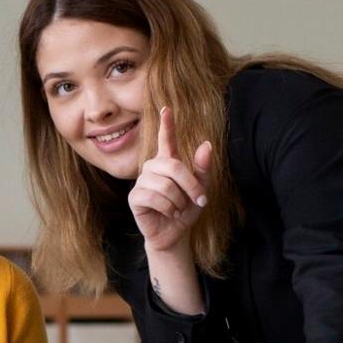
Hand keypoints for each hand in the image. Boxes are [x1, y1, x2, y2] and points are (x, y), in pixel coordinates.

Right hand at [128, 106, 213, 252]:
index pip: (166, 139)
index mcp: (168, 162)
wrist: (174, 233)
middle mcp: (153, 168)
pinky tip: (169, 213)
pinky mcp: (135, 197)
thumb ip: (203, 169)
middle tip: (201, 200)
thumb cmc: (186, 210)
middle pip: (173, 166)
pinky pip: (155, 198)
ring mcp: (142, 182)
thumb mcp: (200, 190)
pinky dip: (168, 208)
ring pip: (165, 185)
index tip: (167, 108)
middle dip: (190, 185)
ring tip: (179, 209)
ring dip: (179, 201)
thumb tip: (206, 145)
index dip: (167, 124)